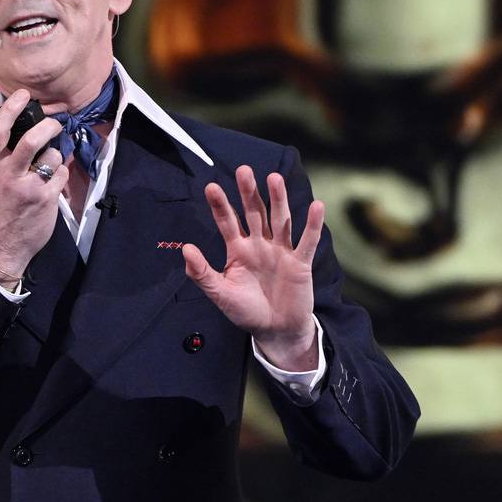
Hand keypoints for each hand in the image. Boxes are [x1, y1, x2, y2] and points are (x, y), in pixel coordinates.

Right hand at [0, 90, 66, 281]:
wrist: (3, 242)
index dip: (12, 108)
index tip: (24, 95)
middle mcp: (8, 175)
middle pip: (31, 141)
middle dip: (48, 127)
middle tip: (54, 124)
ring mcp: (28, 188)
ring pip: (52, 156)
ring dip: (56, 154)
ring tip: (50, 161)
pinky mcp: (46, 200)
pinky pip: (61, 174)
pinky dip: (61, 173)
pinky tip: (52, 180)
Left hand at [181, 165, 323, 369]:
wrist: (275, 330)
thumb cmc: (246, 311)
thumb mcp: (220, 294)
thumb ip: (202, 273)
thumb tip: (185, 249)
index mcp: (238, 250)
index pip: (227, 221)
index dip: (220, 205)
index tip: (211, 187)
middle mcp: (259, 244)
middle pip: (254, 212)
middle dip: (248, 192)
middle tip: (243, 170)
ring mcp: (281, 251)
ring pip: (280, 219)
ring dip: (278, 199)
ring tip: (273, 178)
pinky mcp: (300, 262)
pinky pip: (307, 241)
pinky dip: (312, 225)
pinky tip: (316, 206)